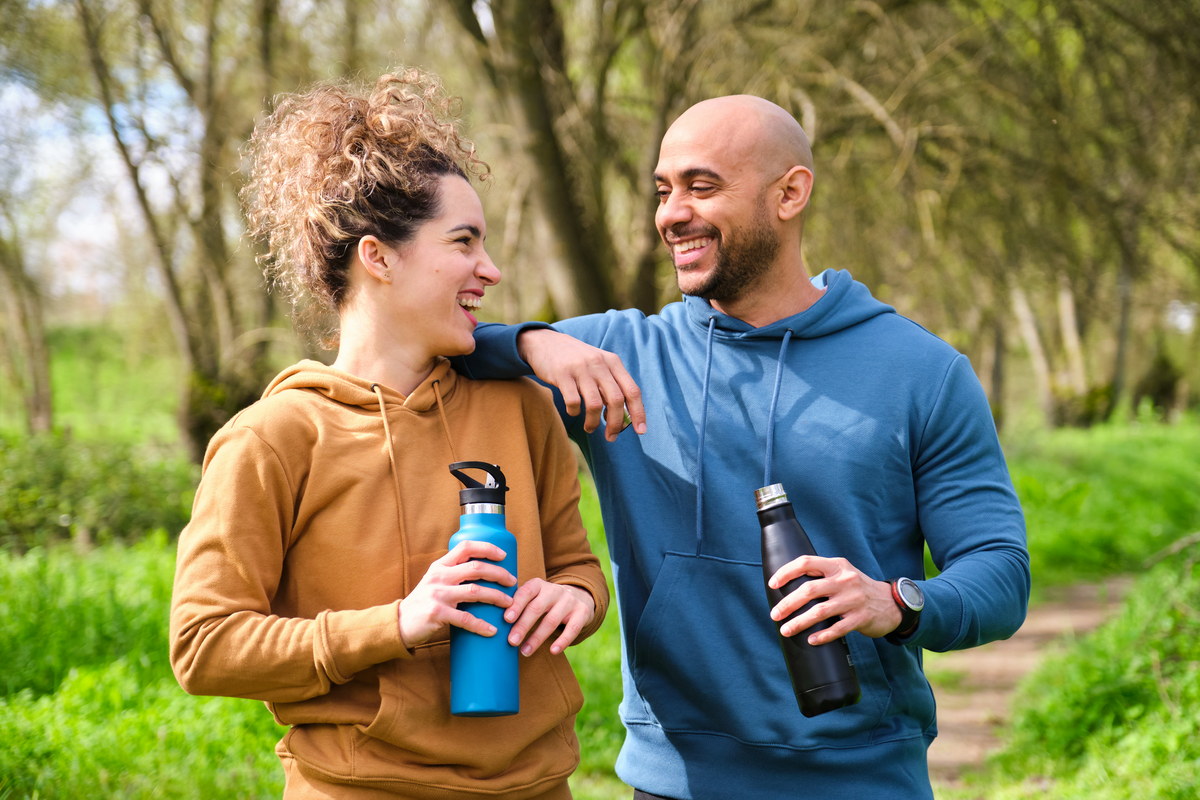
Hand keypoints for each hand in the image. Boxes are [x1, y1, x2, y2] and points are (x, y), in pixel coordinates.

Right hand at [398, 541, 516, 648]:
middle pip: (476, 568)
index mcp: (440, 565)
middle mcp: (439, 576)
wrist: (400, 623)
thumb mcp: (435, 581)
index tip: (503, 555)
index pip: (466, 547)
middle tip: (513, 581)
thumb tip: (485, 572)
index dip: (487, 548)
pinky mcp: (437, 613)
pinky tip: (492, 630)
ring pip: (475, 591)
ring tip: (509, 604)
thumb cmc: (423, 602)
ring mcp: (438, 594)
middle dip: (499, 574)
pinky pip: (465, 618)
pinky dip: (481, 625)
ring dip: (496, 597)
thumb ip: (453, 574)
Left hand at [504, 580, 594, 655]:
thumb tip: (491, 623)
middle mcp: (554, 590)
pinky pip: (572, 628)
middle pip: (537, 608)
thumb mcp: (533, 597)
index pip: (526, 592)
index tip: (506, 619)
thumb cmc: (545, 602)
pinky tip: (553, 651)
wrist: (579, 596)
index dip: (516, 605)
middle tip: (511, 641)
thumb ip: (517, 604)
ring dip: (537, 638)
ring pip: (552, 620)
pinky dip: (563, 640)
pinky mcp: (582, 612)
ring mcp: (569, 601)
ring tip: (525, 651)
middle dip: (523, 625)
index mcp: (538, 585)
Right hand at [517, 329, 646, 441]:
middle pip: (616, 400)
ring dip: (593, 422)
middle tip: (611, 437)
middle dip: (616, 424)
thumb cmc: (577, 360)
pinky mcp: (562, 374)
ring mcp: (580, 368)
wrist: (545, 342)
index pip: (633, 391)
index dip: (639, 413)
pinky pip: (573, 401)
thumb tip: (624, 416)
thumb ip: (612, 385)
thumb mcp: (599, 364)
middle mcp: (599, 364)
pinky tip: (573, 412)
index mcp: (613, 362)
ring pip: (595, 404)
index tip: (640, 431)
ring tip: (590, 428)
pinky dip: (574, 412)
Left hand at [767, 556, 902, 644]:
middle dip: (788, 603)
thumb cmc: (858, 589)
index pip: (806, 562)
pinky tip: (811, 640)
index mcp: (837, 565)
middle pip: (809, 589)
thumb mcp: (843, 573)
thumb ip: (822, 575)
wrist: (892, 603)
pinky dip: (822, 636)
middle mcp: (845, 580)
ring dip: (799, 622)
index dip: (786, 572)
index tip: (773, 584)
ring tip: (785, 630)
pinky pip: (837, 629)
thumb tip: (788, 586)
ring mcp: (854, 599)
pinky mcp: (861, 618)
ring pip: (820, 611)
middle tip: (774, 614)